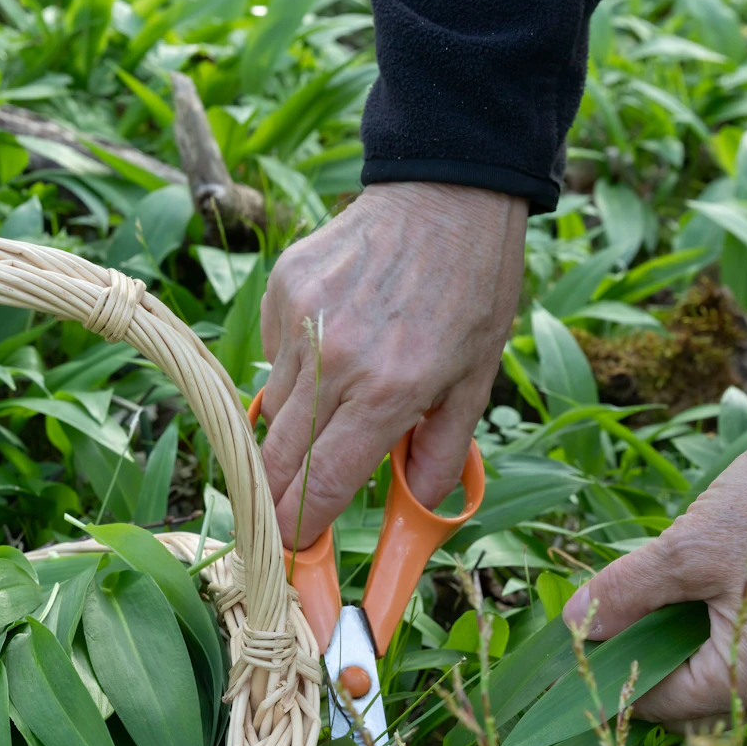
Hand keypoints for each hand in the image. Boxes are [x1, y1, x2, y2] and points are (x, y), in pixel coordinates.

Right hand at [258, 182, 526, 546]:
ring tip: (335, 407)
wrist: (448, 194)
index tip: (292, 552)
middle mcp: (335, 360)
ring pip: (271, 410)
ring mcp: (300, 321)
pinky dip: (295, 369)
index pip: (320, 485)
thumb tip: (411, 511)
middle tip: (283, 518)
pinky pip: (273, 357)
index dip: (299, 529)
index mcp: (390, 391)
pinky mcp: (281, 290)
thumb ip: (438, 455)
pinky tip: (332, 344)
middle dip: (274, 500)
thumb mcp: (475, 382)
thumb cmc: (472, 291)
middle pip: (276, 460)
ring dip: (292, 429)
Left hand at [560, 393, 746, 723]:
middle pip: (698, 697)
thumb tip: (571, 627)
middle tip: (624, 607)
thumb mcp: (686, 546)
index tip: (585, 641)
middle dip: (657, 658)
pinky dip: (736, 630)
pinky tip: (719, 583)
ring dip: (696, 643)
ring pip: (734, 673)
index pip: (660, 704)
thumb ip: (623, 594)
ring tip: (673, 587)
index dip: (616, 672)